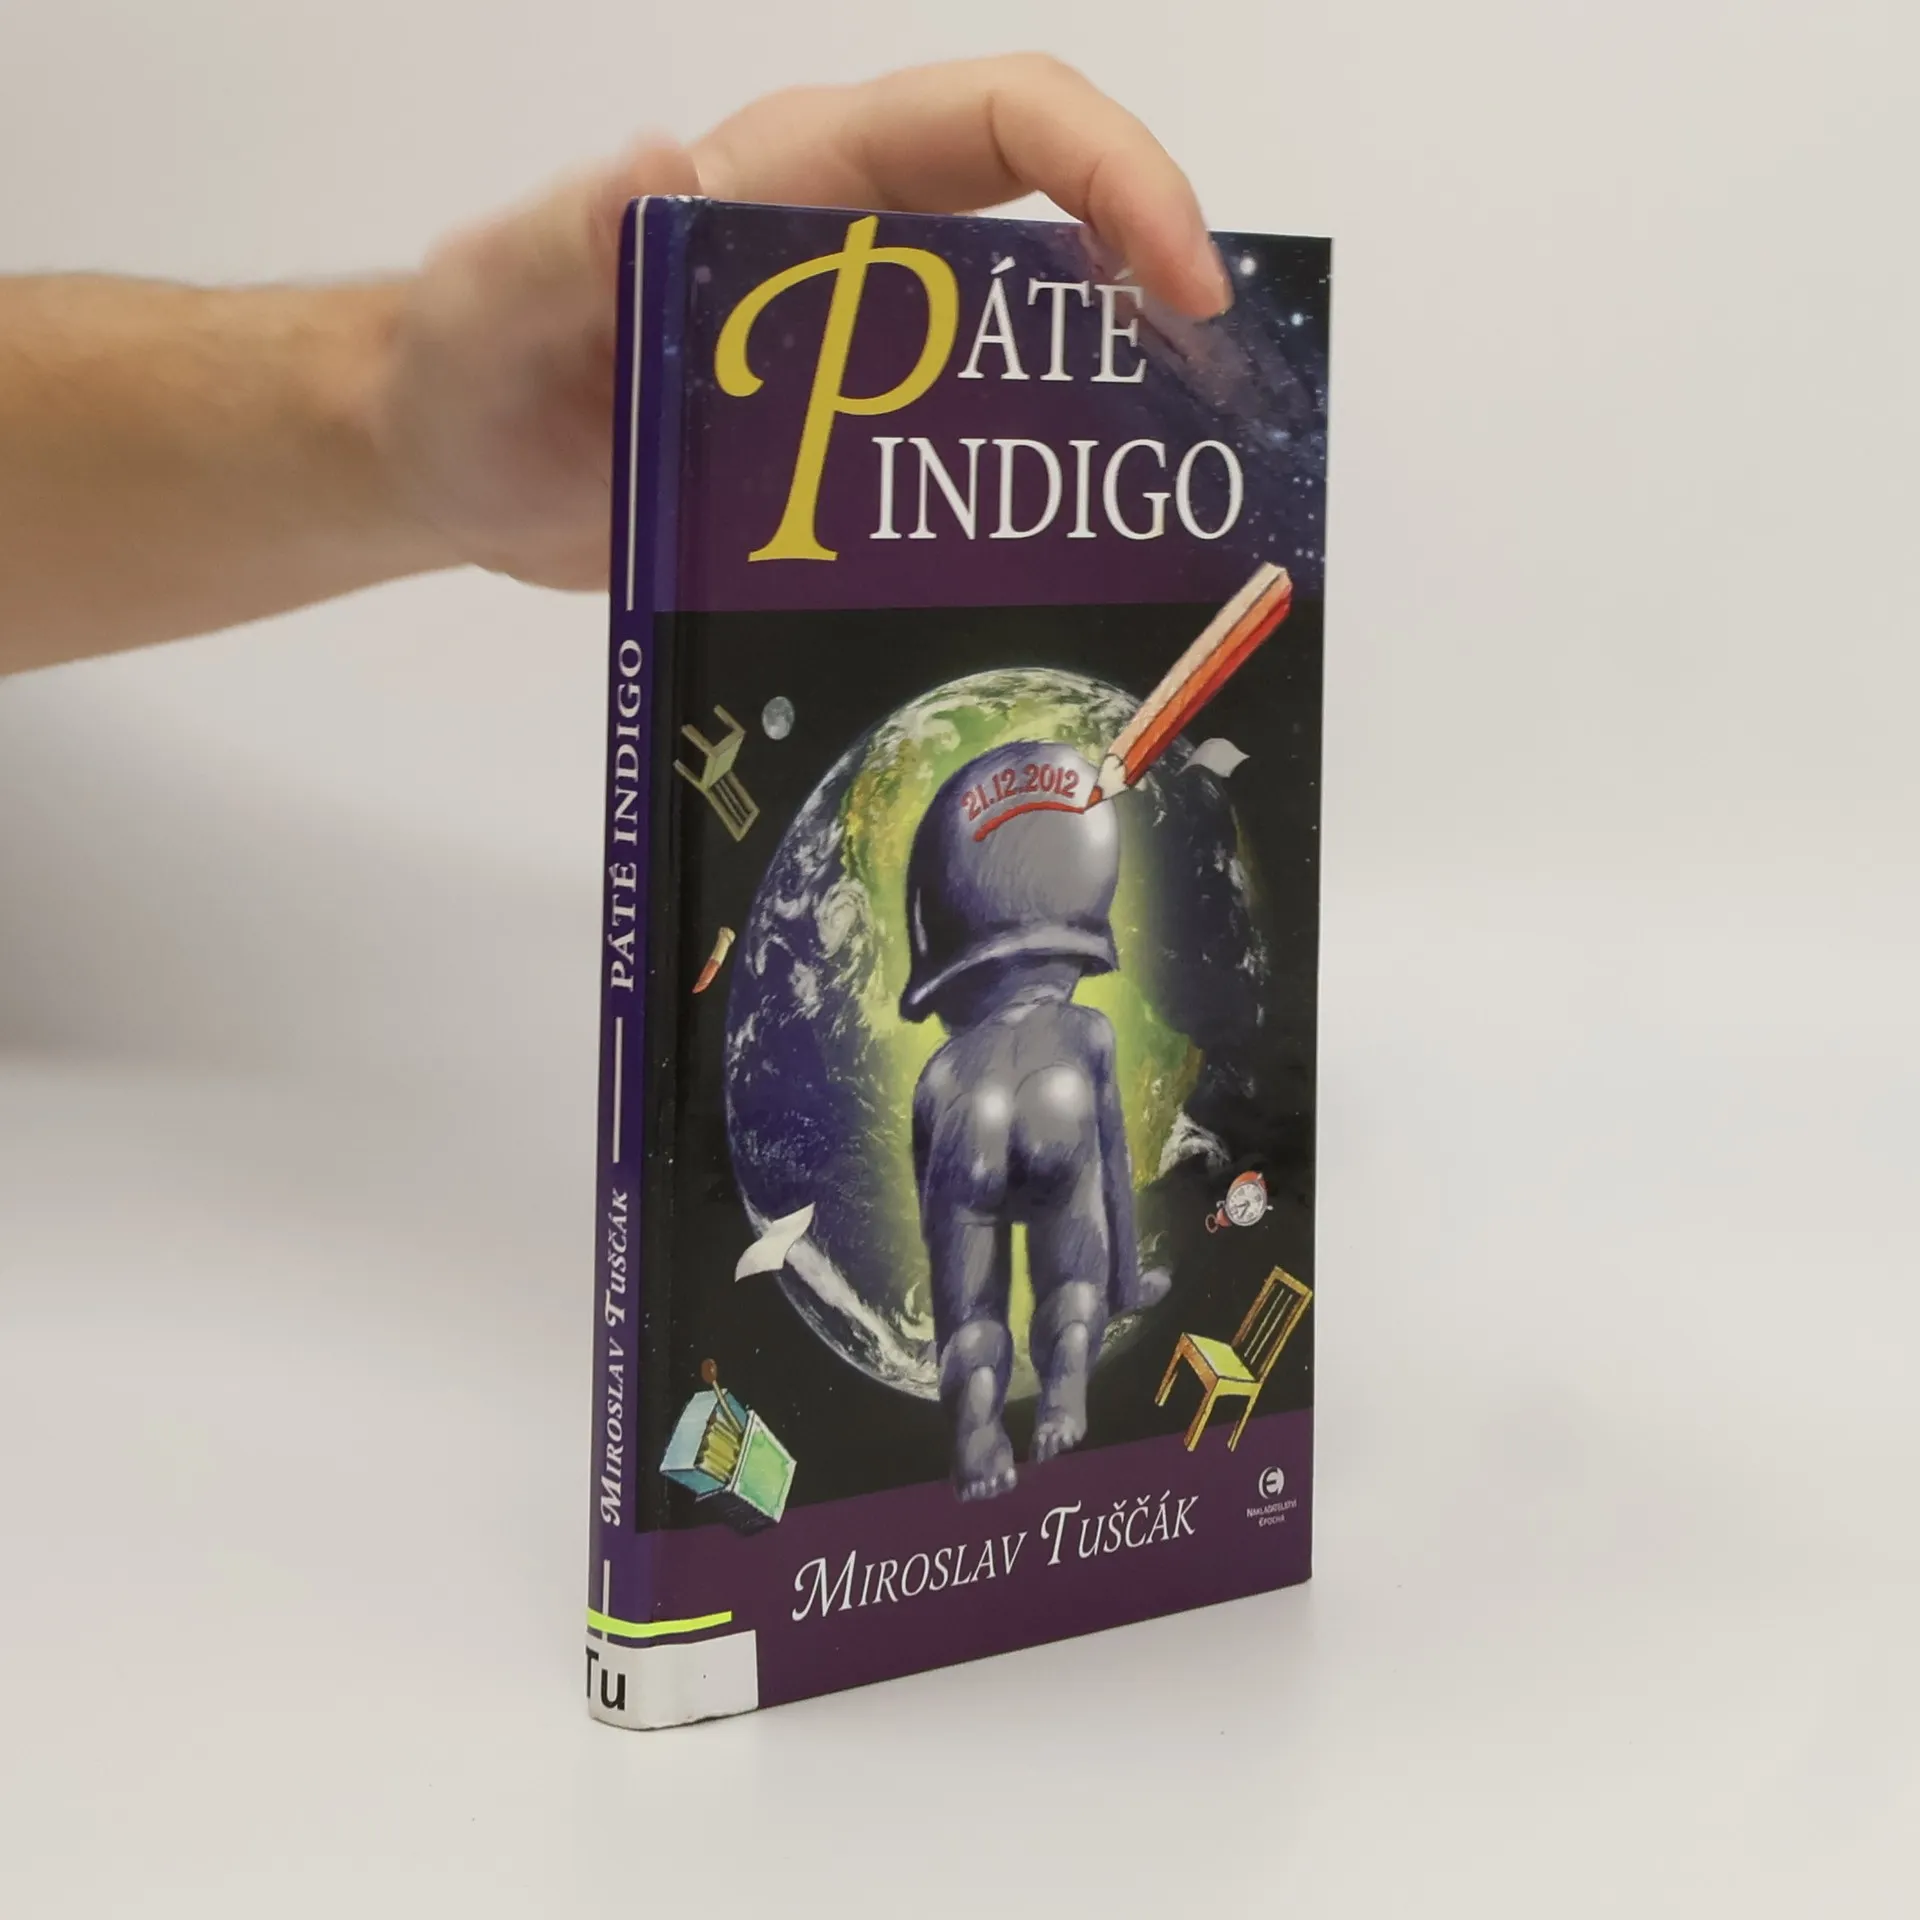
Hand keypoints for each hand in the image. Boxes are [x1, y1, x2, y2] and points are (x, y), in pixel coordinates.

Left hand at [375, 55, 1228, 591]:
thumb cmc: (466, 365)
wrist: (455, 470)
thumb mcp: (495, 299)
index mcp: (799, 183)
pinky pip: (968, 456)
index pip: (1002, 122)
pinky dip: (1030, 498)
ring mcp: (860, 359)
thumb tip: (665, 163)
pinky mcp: (850, 451)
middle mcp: (853, 257)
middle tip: (1215, 421)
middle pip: (1053, 230)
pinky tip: (1060, 572)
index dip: (1116, 174)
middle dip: (1153, 296)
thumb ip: (562, 240)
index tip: (1182, 282)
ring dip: (1107, 413)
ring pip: (1026, 355)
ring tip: (1172, 513)